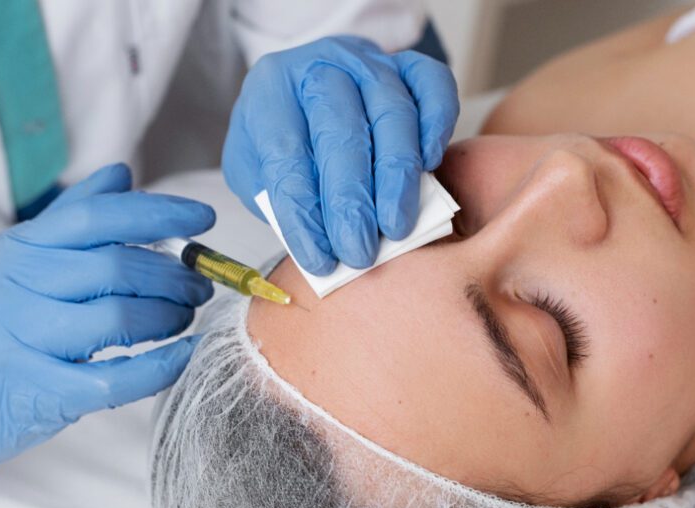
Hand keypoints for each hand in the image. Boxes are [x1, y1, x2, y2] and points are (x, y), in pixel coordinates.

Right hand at [0, 164, 214, 507]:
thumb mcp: (19, 262)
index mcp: (19, 249)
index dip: (157, 214)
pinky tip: (182, 356)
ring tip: (183, 317)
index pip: (97, 217)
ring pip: (118, 320)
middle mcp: (17, 287)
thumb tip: (122, 174)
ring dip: (168, 317)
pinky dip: (159, 368)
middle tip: (198, 285)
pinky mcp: (39, 392)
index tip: (202, 219)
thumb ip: (72, 217)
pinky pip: (114, 379)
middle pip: (116, 268)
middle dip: (172, 276)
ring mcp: (25, 341)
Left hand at [223, 36, 458, 274]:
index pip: (285, 153)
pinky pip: (433, 85)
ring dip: (396, 177)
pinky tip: (430, 165)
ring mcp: (368, 61)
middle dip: (351, 200)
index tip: (320, 259)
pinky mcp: (409, 64)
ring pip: (391, 112)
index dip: (304, 211)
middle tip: (359, 251)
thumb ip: (282, 202)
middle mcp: (319, 65)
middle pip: (340, 131)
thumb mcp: (258, 172)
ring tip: (395, 228)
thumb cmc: (282, 145)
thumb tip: (325, 241)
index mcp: (271, 88)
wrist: (308, 98)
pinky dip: (436, 124)